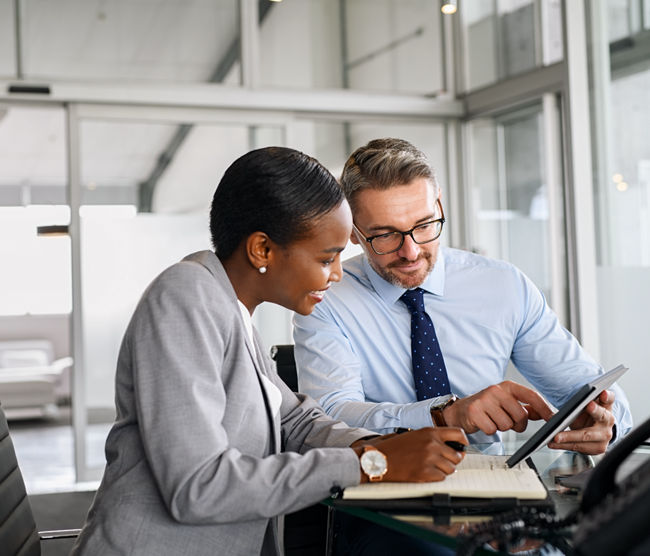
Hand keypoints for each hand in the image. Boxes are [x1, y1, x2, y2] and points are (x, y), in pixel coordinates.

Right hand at [353, 427, 467, 482]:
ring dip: (444, 470)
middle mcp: (432, 444)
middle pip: (458, 456)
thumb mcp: (415, 435)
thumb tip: (453, 446)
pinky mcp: (425, 473)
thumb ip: (433, 438)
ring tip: (430, 467)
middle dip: (452, 460)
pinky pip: (442, 478)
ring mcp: (430, 459)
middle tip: (442, 462)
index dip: (463, 442)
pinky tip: (425, 473)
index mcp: (430, 432)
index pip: (458, 433)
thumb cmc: (395, 448)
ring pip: (451, 469)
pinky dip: (435, 478)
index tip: (461, 447)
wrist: (378, 459)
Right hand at [442, 381, 553, 434]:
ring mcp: (484, 400)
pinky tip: (484, 423)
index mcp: (507, 386)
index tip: (554, 419)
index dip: (545, 408)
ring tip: (493, 420)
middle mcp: (496, 390)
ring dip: (502, 428)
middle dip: (517, 424)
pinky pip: (492, 430)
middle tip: (508, 422)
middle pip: (521, 415)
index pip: (531, 395)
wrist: (460, 410)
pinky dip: (490, 430)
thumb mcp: (507, 403)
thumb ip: (526, 408)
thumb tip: (545, 413)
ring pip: (507, 425)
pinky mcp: (474, 411)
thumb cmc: (486, 407)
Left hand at [547, 389, 615, 454]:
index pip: (608, 398)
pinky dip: (563, 445)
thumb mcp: (582, 405)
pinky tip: (552, 443)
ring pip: (586, 435)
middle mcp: (608, 420)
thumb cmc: (586, 414)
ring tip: (555, 436)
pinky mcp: (598, 448)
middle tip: (588, 406)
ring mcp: (605, 436)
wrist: (593, 432)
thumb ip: (575, 400)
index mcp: (605, 405)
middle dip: (595, 411)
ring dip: (569, 436)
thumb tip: (552, 400)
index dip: (607, 395)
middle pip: (601, 416)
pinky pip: (578, 446)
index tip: (603, 392)